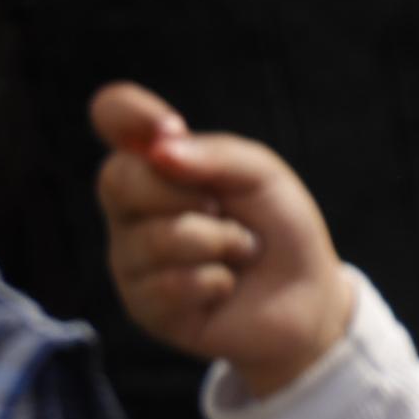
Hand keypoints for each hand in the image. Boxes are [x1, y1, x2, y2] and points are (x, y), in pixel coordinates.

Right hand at [91, 83, 355, 403]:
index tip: (167, 127)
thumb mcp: (263, 177)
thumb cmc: (278, 226)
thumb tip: (158, 150)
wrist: (305, 295)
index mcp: (157, 164)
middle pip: (119, 178)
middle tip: (223, 209)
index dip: (126, 112)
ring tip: (238, 251)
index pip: (113, 116)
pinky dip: (218, 281)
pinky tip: (225, 285)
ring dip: (220, 243)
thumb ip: (216, 155)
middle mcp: (131, 209)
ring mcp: (130, 259)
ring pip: (155, 238)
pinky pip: (171, 284)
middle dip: (186, 194)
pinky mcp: (142, 307)